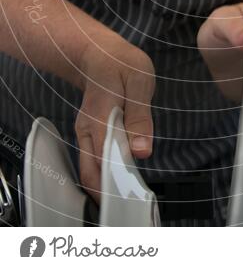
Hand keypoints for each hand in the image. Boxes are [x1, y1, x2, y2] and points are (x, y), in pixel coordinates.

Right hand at [75, 36, 155, 204]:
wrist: (100, 53)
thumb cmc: (121, 64)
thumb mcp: (139, 82)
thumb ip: (140, 117)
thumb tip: (142, 151)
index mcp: (99, 117)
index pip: (105, 158)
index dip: (117, 180)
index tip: (133, 193)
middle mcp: (87, 130)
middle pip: (90, 173)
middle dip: (107, 193)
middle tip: (131, 203)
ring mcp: (86, 134)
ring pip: (90, 170)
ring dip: (106, 186)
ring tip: (130, 195)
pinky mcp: (90, 135)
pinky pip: (94, 161)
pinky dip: (106, 174)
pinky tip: (124, 179)